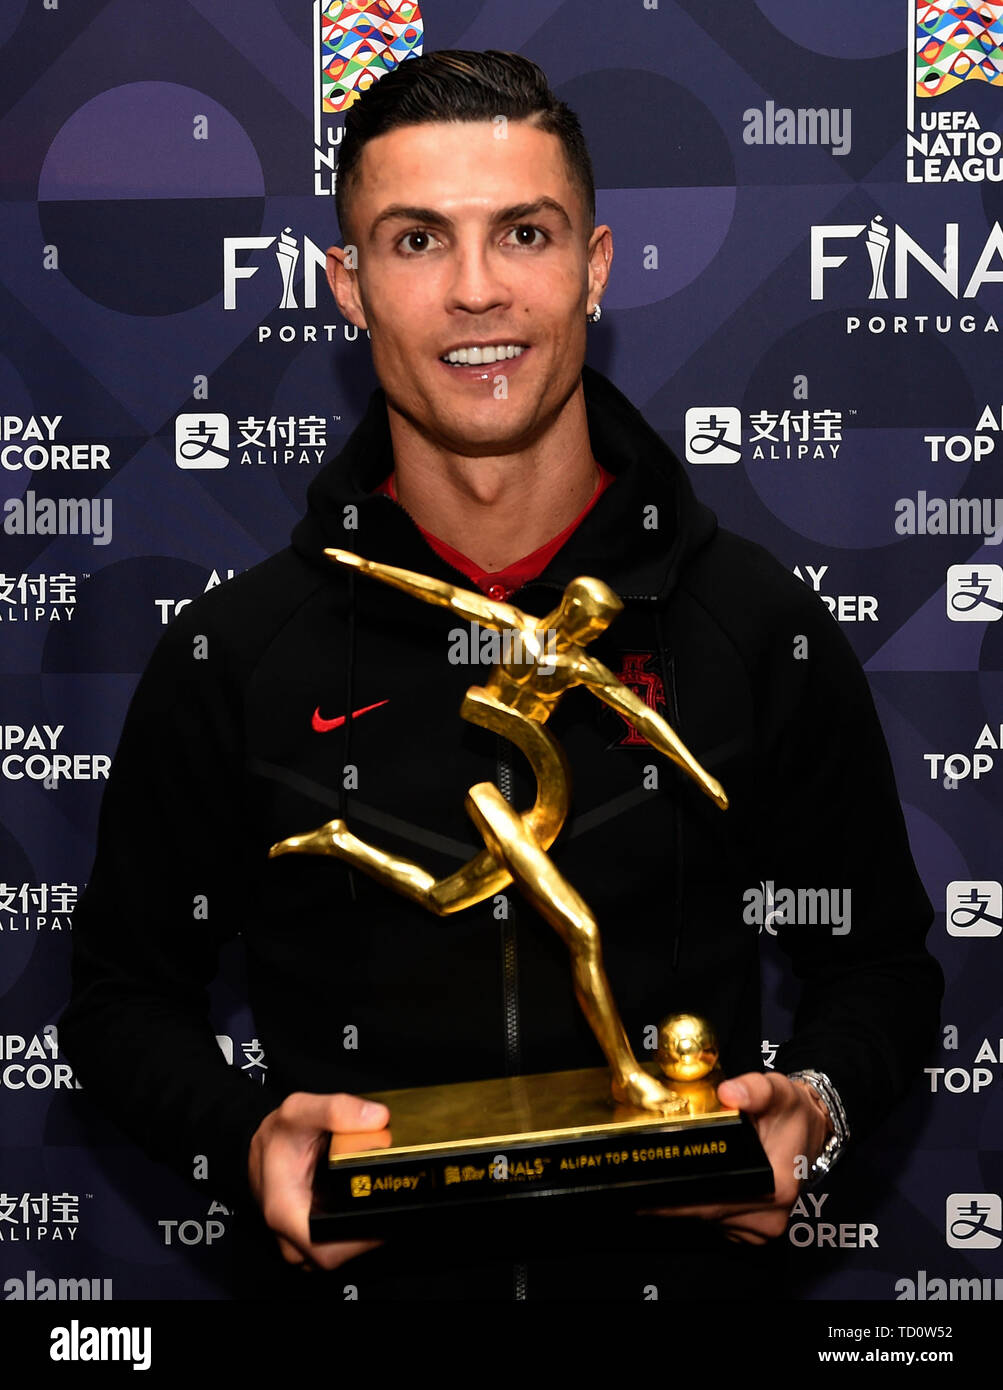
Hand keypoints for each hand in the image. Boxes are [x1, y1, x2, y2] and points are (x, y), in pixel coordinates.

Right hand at [248, 1091, 389, 1270]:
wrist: (264, 1144)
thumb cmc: (277, 1134)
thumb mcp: (300, 1109)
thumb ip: (336, 1110)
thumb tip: (377, 1118)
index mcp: (284, 1212)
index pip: (328, 1250)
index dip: (363, 1239)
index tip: (386, 1212)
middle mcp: (289, 1235)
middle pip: (339, 1254)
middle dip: (369, 1230)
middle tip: (389, 1196)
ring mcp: (299, 1240)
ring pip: (340, 1251)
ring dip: (363, 1228)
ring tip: (377, 1194)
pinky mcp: (311, 1237)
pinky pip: (338, 1242)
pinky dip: (355, 1225)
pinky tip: (366, 1201)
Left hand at [641, 1071, 832, 1243]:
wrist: (811, 1130)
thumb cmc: (790, 1111)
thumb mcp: (776, 1090)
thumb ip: (753, 1088)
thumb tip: (729, 1092)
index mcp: (776, 1186)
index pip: (714, 1200)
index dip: (675, 1198)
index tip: (641, 1190)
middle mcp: (771, 1216)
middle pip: (706, 1214)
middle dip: (668, 1202)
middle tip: (631, 1186)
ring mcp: (764, 1228)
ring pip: (709, 1221)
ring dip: (682, 1205)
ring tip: (652, 1183)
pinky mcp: (756, 1231)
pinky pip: (718, 1223)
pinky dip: (699, 1208)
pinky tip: (683, 1189)